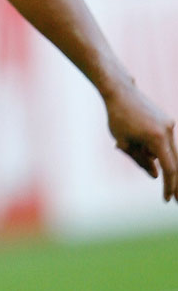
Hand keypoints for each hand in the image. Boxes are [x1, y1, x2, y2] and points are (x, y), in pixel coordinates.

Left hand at [105, 80, 177, 201]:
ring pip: (168, 151)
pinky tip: (141, 143)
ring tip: (147, 162)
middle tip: (176, 200)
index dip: (169, 186)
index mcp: (157, 138)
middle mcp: (167, 131)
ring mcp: (168, 124)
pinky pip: (164, 141)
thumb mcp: (125, 143)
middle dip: (174, 181)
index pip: (169, 169)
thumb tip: (156, 175)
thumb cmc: (117, 117)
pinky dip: (156, 149)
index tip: (168, 199)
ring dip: (159, 161)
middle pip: (175, 162)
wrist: (119, 90)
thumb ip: (141, 161)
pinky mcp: (166, 120)